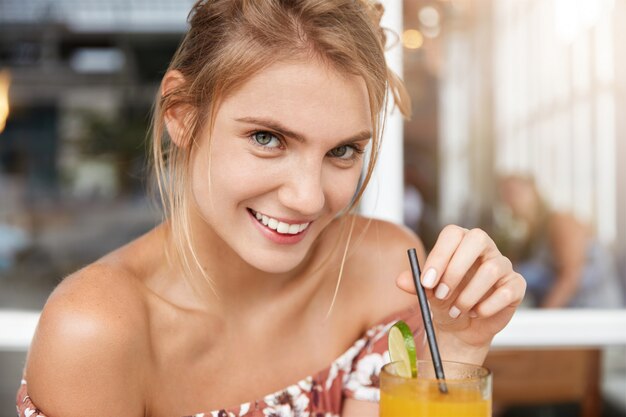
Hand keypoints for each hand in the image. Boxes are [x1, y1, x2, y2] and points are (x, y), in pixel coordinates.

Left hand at [397, 225, 525, 363]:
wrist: (461, 327)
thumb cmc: (444, 302)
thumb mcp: (427, 294)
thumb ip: (415, 285)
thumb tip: (401, 280)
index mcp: (460, 242)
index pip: (453, 234)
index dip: (440, 256)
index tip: (426, 282)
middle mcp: (484, 248)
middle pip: (477, 240)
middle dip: (456, 270)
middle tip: (440, 295)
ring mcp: (503, 264)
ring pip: (491, 270)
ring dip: (468, 296)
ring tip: (456, 310)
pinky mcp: (516, 285)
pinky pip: (507, 291)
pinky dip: (487, 307)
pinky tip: (476, 313)